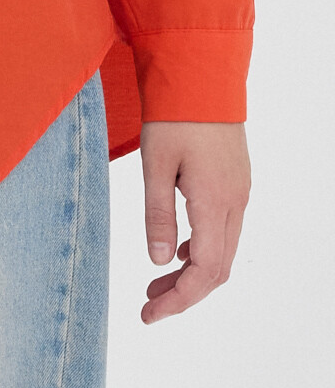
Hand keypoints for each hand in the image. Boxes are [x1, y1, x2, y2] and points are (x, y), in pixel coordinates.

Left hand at [139, 120, 250, 322]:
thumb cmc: (173, 114)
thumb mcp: (155, 164)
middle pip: (217, 269)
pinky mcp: (235, 180)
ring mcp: (239, 191)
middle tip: (148, 303)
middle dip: (184, 293)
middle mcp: (235, 202)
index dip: (179, 300)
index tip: (149, 315)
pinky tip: (178, 248)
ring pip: (223, 250)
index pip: (204, 271)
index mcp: (215, 202)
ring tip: (156, 282)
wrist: (200, 72)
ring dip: (193, 272)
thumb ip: (157, 215)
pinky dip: (202, 248)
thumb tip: (159, 263)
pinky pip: (225, 228)